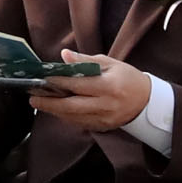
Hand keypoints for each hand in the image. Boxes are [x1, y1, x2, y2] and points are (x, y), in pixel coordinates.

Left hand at [33, 50, 152, 133]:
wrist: (148, 101)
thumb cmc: (127, 78)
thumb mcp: (110, 63)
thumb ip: (85, 60)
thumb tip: (64, 55)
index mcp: (109, 86)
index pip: (77, 85)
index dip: (57, 82)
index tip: (41, 79)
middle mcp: (107, 104)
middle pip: (71, 106)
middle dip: (49, 103)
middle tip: (32, 98)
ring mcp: (105, 118)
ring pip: (73, 117)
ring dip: (54, 111)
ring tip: (40, 103)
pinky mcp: (104, 127)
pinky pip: (79, 123)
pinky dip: (65, 117)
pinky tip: (56, 110)